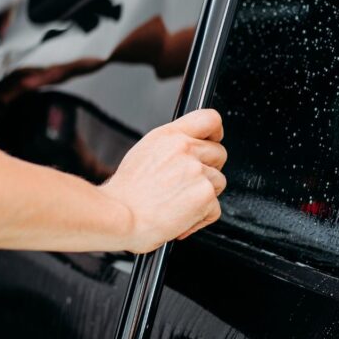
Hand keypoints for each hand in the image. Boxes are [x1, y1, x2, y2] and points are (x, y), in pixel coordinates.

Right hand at [99, 109, 226, 252]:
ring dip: (204, 196)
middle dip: (209, 170)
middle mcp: (185, 149)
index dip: (215, 132)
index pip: (208, 119)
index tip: (214, 140)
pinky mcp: (205, 195)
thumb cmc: (124, 195)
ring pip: (218, 182)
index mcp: (169, 136)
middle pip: (219, 153)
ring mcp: (197, 171)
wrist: (120, 218)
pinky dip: (200, 218)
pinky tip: (180, 219)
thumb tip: (187, 152)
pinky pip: (215, 209)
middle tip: (187, 185)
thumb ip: (170, 147)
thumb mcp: (142, 154)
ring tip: (178, 205)